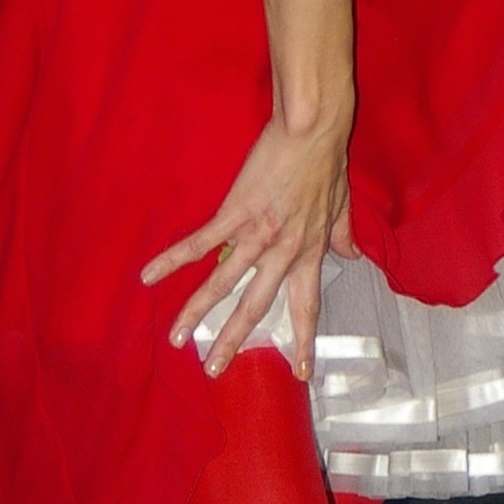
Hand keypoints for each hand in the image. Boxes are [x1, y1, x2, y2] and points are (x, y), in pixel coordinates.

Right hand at [141, 111, 356, 382]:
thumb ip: (342, 234)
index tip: (300, 374)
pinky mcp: (235, 212)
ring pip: (223, 282)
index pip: (306, 306)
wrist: (313, 129)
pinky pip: (201, 242)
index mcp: (309, 252)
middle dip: (233, 340)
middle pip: (256, 305)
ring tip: (175, 338)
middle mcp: (283, 251)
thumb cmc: (327, 161)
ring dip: (196, 311)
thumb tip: (353, 256)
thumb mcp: (342, 203)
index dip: (303, 341)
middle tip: (214, 370)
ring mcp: (257, 234)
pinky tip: (150, 276)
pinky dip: (174, 260)